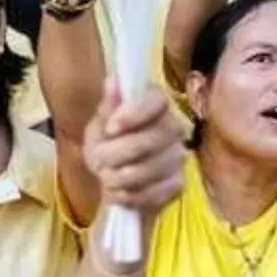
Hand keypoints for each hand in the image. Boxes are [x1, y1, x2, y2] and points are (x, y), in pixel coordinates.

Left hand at [85, 78, 186, 217]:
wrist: (112, 178)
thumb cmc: (107, 144)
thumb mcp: (99, 124)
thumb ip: (108, 107)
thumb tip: (113, 80)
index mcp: (156, 103)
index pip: (156, 101)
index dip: (133, 115)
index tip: (110, 128)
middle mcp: (175, 126)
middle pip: (151, 139)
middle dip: (115, 154)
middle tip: (97, 160)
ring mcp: (179, 157)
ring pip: (149, 170)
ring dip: (118, 178)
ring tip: (105, 177)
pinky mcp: (178, 184)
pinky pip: (153, 193)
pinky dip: (129, 196)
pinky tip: (119, 192)